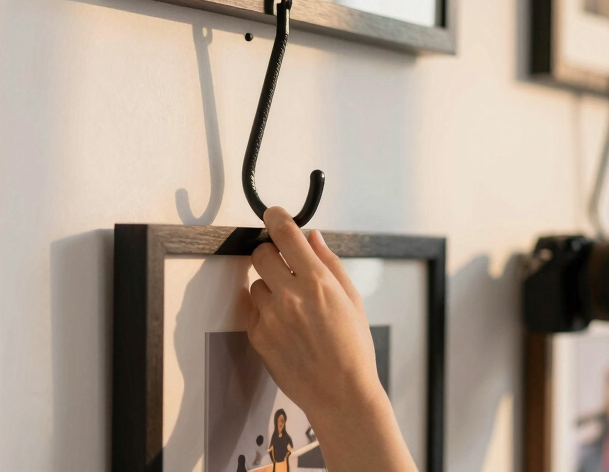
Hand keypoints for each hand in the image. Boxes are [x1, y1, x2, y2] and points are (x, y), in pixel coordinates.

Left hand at [248, 207, 415, 471]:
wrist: (341, 394)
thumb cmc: (353, 348)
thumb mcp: (352, 299)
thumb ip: (329, 263)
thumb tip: (312, 237)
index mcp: (317, 281)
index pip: (285, 234)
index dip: (276, 217)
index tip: (273, 214)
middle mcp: (290, 295)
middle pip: (260, 254)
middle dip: (269, 254)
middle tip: (283, 265)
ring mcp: (271, 317)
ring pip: (255, 284)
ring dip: (268, 287)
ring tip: (291, 308)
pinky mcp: (259, 337)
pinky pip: (254, 312)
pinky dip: (267, 314)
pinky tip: (287, 329)